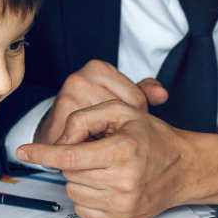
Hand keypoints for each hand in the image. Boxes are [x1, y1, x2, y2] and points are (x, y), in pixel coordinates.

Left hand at [17, 100, 217, 217]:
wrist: (184, 169)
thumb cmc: (151, 137)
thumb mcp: (122, 111)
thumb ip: (86, 117)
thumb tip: (60, 140)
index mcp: (122, 152)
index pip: (70, 157)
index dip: (42, 154)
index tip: (23, 151)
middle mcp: (123, 182)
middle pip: (69, 173)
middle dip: (74, 161)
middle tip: (97, 152)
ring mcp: (122, 206)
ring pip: (73, 191)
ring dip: (80, 179)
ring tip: (105, 168)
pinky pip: (82, 210)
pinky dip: (87, 196)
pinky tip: (106, 185)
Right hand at [35, 60, 167, 143]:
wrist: (54, 129)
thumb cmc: (91, 113)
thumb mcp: (122, 97)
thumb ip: (145, 92)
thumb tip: (162, 95)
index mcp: (99, 68)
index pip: (135, 98)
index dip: (133, 118)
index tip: (122, 123)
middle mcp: (81, 79)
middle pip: (121, 113)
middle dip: (120, 130)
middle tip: (112, 136)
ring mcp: (67, 97)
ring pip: (105, 129)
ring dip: (105, 141)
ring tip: (99, 141)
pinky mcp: (56, 120)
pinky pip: (86, 142)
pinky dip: (91, 150)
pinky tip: (89, 149)